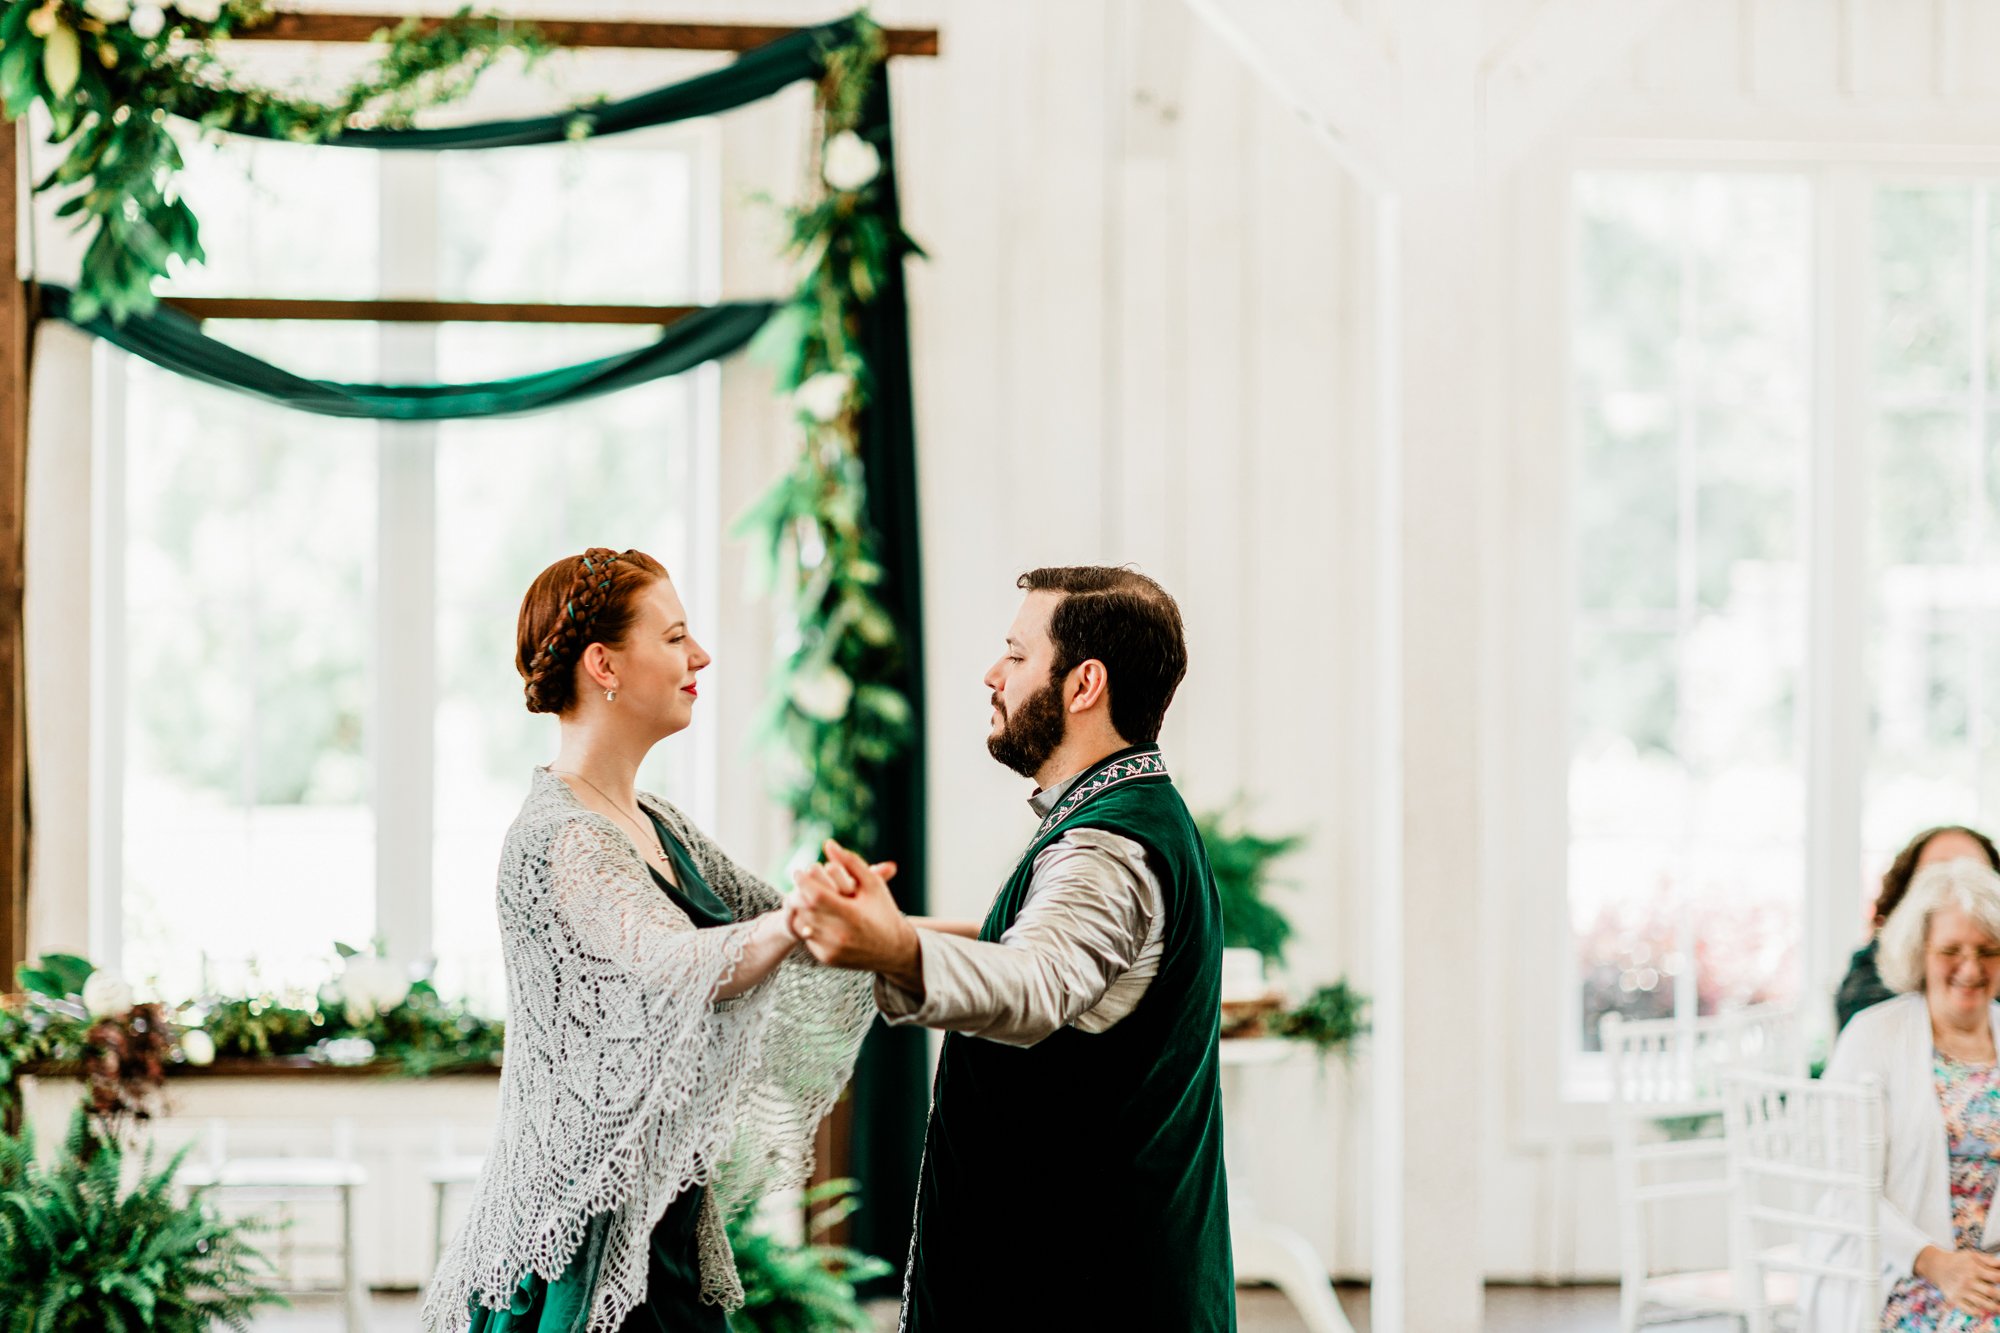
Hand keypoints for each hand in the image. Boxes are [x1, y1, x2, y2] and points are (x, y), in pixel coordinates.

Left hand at [789, 841, 921, 988]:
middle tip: (798, 884)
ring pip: (802, 924)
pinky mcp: (827, 959)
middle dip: (797, 893)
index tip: (799, 871)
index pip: (815, 895)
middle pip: (804, 909)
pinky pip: (807, 938)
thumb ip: (851, 862)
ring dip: (799, 909)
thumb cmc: (883, 910)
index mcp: (851, 914)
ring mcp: (832, 949)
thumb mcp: (873, 884)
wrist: (894, 950)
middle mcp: (840, 934)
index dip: (803, 881)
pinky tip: (813, 915)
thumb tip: (828, 844)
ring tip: (803, 897)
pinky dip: (807, 924)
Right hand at [1918, 1245, 1999, 1315]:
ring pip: (1982, 1303)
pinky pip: (1968, 1310)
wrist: (1936, 1265)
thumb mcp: (1973, 1255)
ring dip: (1994, 1308)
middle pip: (1991, 1292)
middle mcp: (1968, 1280)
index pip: (1996, 1277)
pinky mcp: (1955, 1299)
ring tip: (1999, 1310)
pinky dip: (1977, 1313)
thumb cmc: (1959, 1261)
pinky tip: (1983, 1312)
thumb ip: (1990, 1261)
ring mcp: (1962, 1291)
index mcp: (1975, 1268)